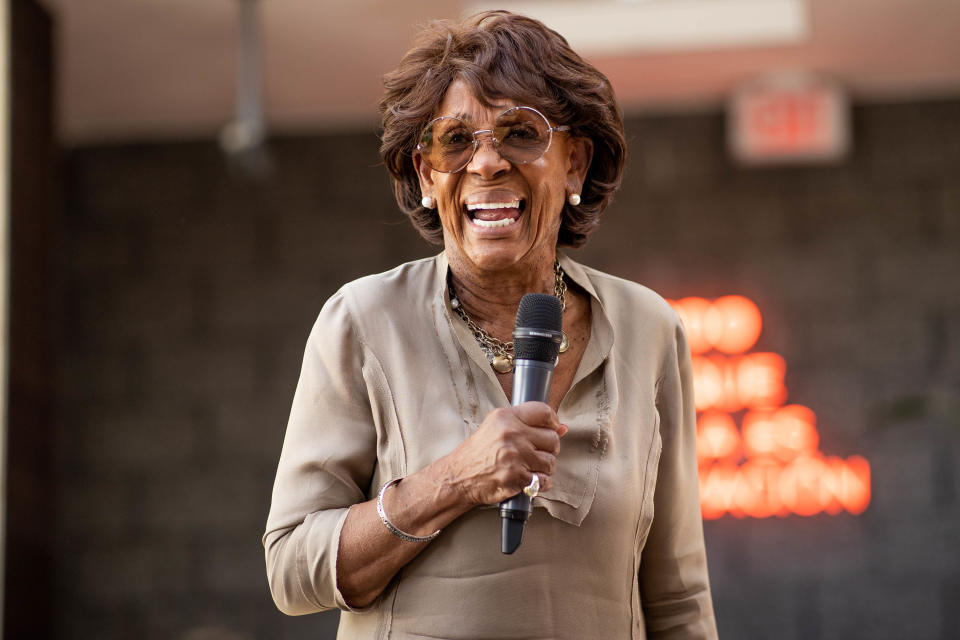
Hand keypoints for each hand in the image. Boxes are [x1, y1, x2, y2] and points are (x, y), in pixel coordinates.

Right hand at [440, 401, 568, 505]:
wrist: (458, 477)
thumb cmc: (478, 453)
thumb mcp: (496, 428)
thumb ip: (526, 424)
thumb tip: (561, 428)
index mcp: (505, 417)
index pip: (543, 411)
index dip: (553, 421)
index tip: (552, 429)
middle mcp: (511, 434)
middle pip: (552, 439)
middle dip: (549, 449)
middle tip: (536, 453)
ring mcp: (514, 456)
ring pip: (551, 461)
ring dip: (544, 468)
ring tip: (530, 467)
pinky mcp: (516, 477)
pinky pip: (544, 480)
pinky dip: (540, 483)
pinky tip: (529, 480)